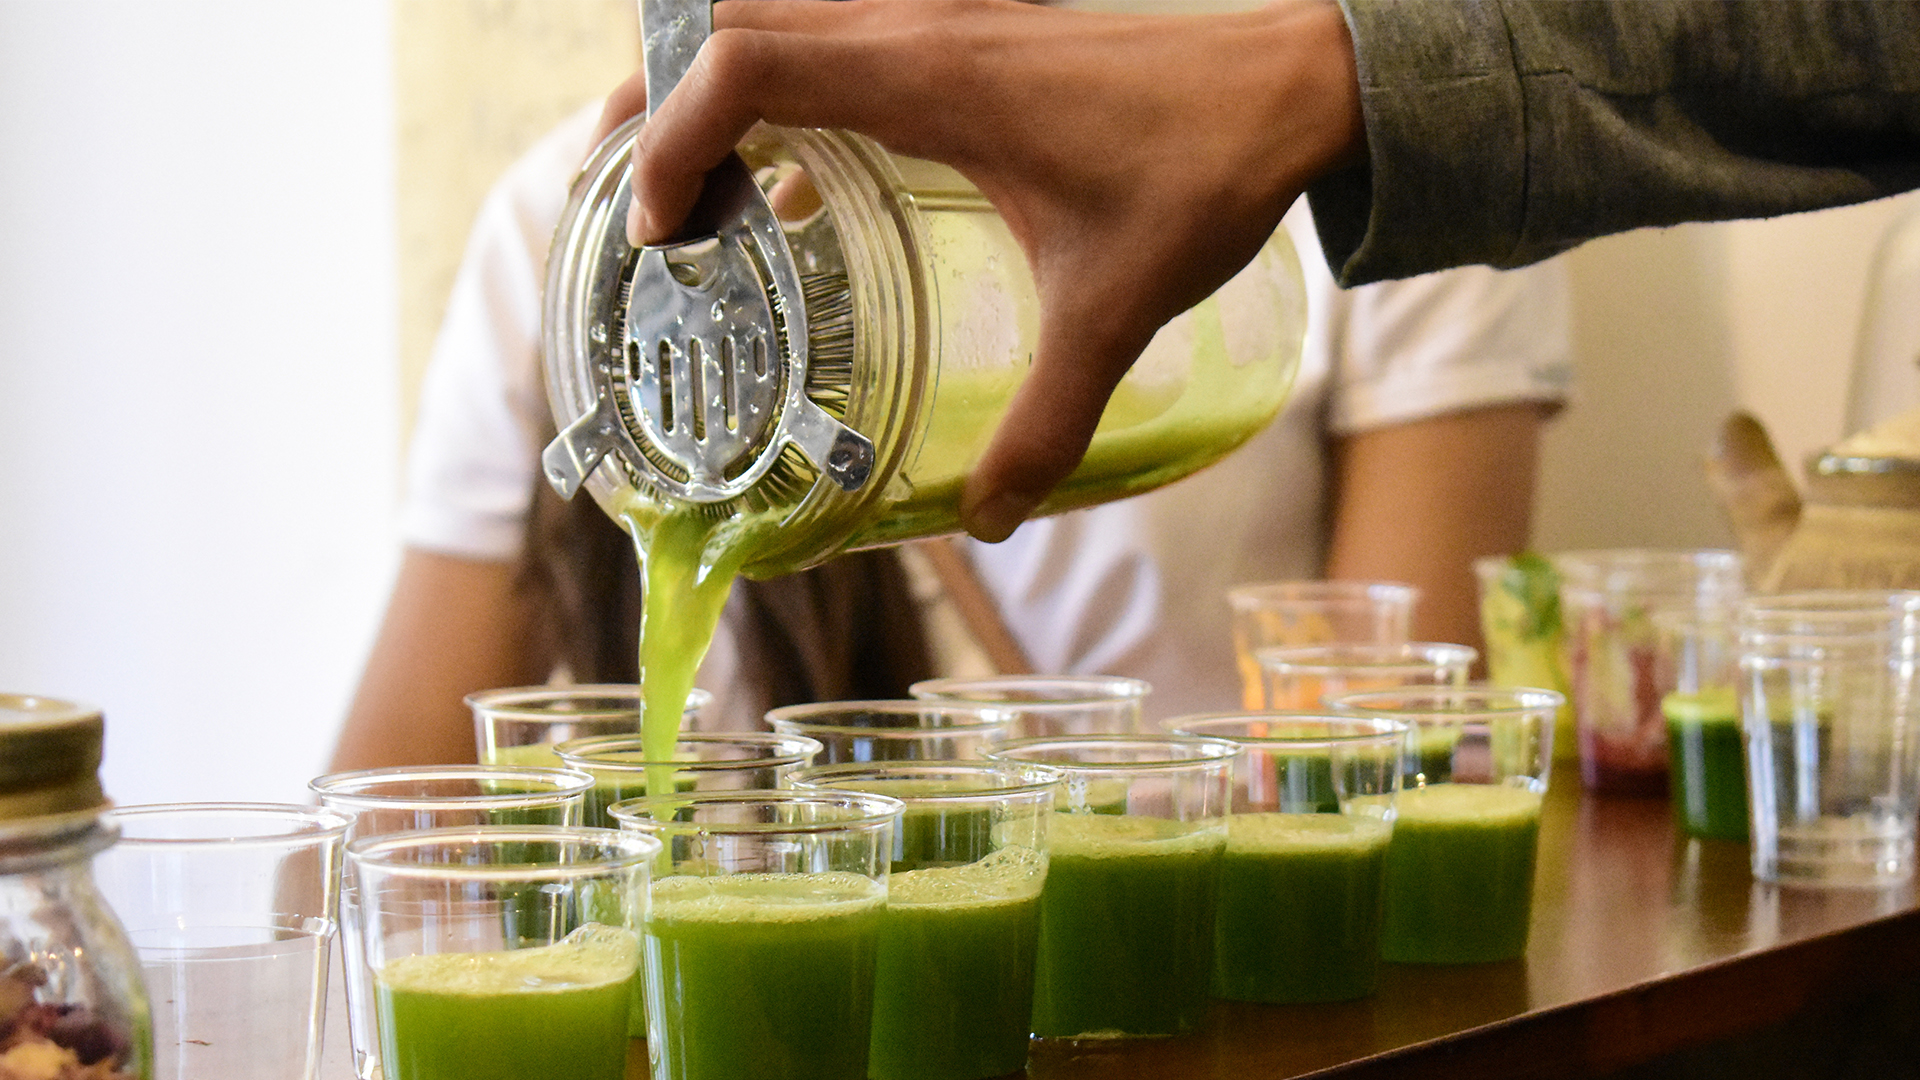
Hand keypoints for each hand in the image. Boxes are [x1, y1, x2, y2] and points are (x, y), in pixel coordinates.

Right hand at [600, 0, 1362, 540]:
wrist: (1295, 85)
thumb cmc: (1204, 173)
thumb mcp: (1114, 310)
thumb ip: (1047, 419)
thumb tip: (986, 519)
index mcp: (928, 71)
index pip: (742, 62)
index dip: (672, 138)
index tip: (661, 231)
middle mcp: (917, 21)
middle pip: (729, 15)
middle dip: (656, 97)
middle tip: (629, 195)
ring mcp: (942, 11)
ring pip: (780, 16)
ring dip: (717, 85)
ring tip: (689, 188)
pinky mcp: (971, 26)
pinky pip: (840, 38)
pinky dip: (789, 94)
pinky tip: (799, 189)